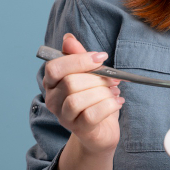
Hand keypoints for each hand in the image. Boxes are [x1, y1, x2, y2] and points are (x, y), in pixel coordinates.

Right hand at [42, 33, 123, 155]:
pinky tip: (118, 103)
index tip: (101, 57)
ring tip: (114, 92)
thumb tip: (68, 38)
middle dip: (97, 78)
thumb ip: (78, 56)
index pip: (54, 67)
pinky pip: (91, 115)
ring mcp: (64, 117)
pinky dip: (109, 105)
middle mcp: (53, 100)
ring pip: (78, 99)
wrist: (101, 131)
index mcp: (52, 83)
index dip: (79, 60)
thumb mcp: (89, 74)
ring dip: (102, 93)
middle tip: (114, 79)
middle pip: (70, 82)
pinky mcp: (79, 130)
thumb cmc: (94, 99)